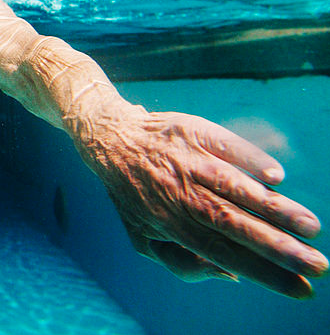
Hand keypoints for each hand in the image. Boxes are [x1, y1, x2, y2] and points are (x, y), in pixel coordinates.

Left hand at [82, 110, 327, 297]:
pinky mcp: (194, 132)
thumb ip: (182, 264)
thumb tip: (231, 275)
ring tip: (310, 227)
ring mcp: (188, 161)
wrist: (111, 138)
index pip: (224, 255)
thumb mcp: (143, 238)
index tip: (302, 289)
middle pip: (232, 224)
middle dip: (278, 248)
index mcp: (171, 224)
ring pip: (233, 186)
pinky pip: (225, 145)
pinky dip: (250, 159)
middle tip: (319, 266)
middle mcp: (181, 193)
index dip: (263, 273)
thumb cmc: (135, 195)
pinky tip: (275, 176)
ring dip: (273, 208)